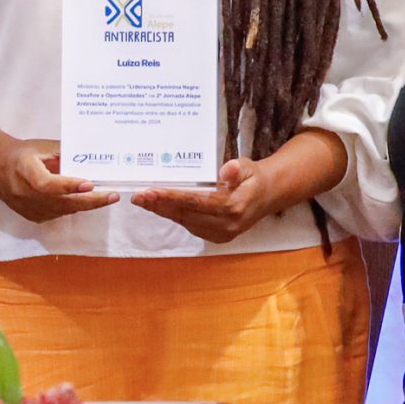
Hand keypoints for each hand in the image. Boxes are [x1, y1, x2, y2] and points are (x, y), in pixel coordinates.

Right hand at [0, 133, 120, 223]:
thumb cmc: (24, 154)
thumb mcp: (42, 147)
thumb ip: (64, 153)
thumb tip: (93, 158)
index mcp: (23, 168)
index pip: (46, 183)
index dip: (68, 186)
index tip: (90, 184)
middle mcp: (23, 192)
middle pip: (60, 202)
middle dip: (90, 200)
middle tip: (112, 196)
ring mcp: (26, 208)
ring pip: (63, 210)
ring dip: (85, 204)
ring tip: (106, 197)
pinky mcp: (32, 216)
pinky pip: (58, 214)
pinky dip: (72, 207)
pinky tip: (83, 199)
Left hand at [132, 158, 278, 243]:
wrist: (267, 196)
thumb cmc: (253, 178)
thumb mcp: (248, 167)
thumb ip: (237, 169)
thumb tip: (227, 169)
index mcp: (234, 207)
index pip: (196, 202)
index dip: (171, 197)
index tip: (151, 192)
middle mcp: (226, 225)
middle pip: (186, 214)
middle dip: (159, 205)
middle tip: (137, 196)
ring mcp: (222, 234)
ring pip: (185, 222)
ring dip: (162, 211)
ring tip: (142, 200)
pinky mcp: (217, 237)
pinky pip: (189, 225)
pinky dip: (172, 215)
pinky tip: (157, 207)